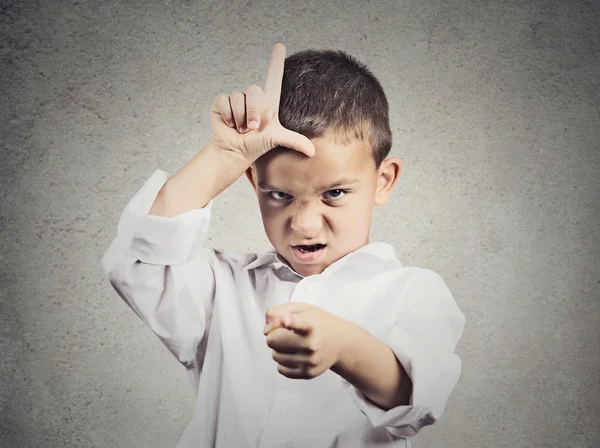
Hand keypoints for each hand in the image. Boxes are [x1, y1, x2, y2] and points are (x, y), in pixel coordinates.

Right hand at [209, 43, 314, 162]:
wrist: (234, 152)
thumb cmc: (256, 146)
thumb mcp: (276, 140)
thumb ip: (294, 141)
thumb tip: (313, 152)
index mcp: (268, 103)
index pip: (273, 78)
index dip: (276, 62)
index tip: (280, 45)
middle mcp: (253, 99)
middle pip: (255, 91)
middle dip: (253, 112)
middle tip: (251, 128)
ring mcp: (237, 100)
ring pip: (238, 98)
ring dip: (240, 117)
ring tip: (240, 129)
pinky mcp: (222, 103)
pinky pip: (225, 101)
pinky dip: (227, 116)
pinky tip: (229, 124)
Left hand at [264, 303, 347, 378]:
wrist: (340, 342)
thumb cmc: (317, 323)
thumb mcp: (301, 309)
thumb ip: (278, 312)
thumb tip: (266, 331)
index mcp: (311, 325)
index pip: (300, 323)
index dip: (291, 321)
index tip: (286, 320)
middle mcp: (312, 344)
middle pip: (272, 341)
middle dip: (274, 335)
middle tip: (286, 333)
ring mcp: (310, 361)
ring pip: (275, 356)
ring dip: (279, 349)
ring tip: (293, 343)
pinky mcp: (308, 373)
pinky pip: (281, 370)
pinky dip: (283, 362)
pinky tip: (295, 354)